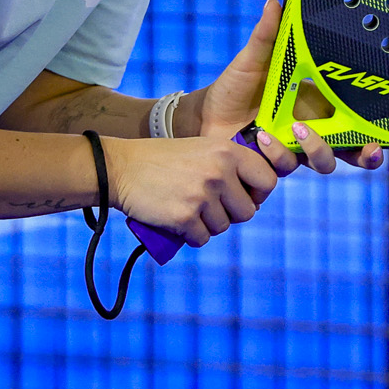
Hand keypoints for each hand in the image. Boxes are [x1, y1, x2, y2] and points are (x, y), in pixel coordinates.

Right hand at [104, 131, 290, 248]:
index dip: (259, 194)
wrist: (121, 168)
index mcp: (227, 151)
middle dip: (230, 214)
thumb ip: (228, 166)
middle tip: (208, 206)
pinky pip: (202, 239)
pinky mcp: (185, 217)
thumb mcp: (201, 149)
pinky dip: (192, 236)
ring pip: (223, 227)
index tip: (245, 197)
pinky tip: (179, 222)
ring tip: (188, 209)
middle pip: (247, 211)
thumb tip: (253, 199)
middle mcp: (219, 172)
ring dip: (208, 225)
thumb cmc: (162, 160)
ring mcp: (202, 195)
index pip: (268, 180)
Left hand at [191, 0, 381, 172]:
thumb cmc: (234, 86)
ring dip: (318, 149)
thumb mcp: (253, 59)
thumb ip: (266, 35)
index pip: (354, 117)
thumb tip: (274, 2)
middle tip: (369, 150)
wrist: (205, 113)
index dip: (374, 127)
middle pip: (350, 148)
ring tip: (297, 129)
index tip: (385, 129)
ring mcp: (294, 148)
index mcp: (316, 103)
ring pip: (323, 162)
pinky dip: (278, 153)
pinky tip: (262, 137)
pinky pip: (286, 166)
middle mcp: (311, 129)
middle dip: (366, 154)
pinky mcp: (272, 162)